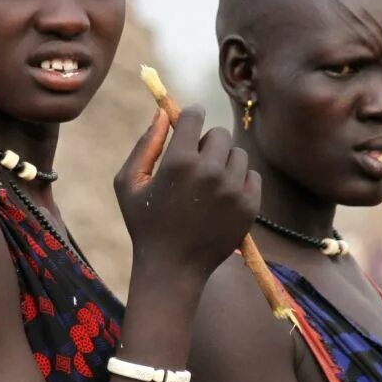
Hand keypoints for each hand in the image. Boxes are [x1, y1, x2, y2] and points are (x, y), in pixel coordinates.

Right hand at [114, 106, 259, 282]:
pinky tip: (224, 196)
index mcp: (179, 161)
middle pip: (220, 133)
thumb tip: (163, 112)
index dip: (191, 117)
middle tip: (197, 162)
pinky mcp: (250, 205)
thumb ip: (146, 144)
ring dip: (225, 161)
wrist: (173, 268)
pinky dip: (240, 181)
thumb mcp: (129, 183)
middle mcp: (210, 171)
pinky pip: (252, 176)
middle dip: (208, 142)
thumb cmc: (145, 224)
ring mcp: (233, 189)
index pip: (195, 115)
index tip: (189, 125)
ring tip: (210, 182)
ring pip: (238, 154)